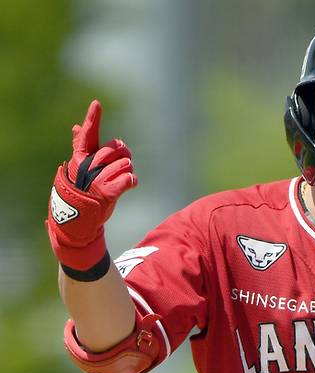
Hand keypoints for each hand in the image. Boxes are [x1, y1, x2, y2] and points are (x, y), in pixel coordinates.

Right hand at [47, 100, 137, 269]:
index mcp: (80, 157)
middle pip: (117, 148)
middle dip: (125, 155)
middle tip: (121, 166)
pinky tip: (129, 185)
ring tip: (120, 180)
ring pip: (126, 163)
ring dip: (128, 171)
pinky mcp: (107, 192)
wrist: (80, 221)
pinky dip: (132, 181)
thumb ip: (81, 146)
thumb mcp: (80, 168)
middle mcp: (87, 166)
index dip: (92, 119)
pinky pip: (129, 178)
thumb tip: (75, 126)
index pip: (87, 134)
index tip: (96, 103)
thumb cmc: (83, 190)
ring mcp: (96, 179)